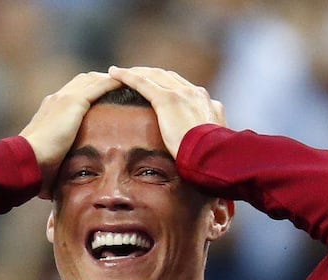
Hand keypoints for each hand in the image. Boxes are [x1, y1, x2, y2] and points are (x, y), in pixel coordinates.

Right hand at [20, 72, 121, 196]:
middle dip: (102, 81)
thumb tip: (52, 192)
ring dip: (111, 79)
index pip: (74, 94)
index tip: (104, 96)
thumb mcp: (49, 163)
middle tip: (122, 84)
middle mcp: (56, 99)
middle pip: (84, 81)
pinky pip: (99, 86)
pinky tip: (129, 84)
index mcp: (50, 110)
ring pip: (93, 80)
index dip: (89, 92)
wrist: (26, 160)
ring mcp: (64, 98)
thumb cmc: (34, 168)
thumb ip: (55, 168)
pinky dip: (113, 83)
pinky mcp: (73, 102)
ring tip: (130, 82)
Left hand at [108, 66, 225, 157]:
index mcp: (207, 104)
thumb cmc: (213, 159)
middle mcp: (195, 93)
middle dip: (151, 75)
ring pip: (154, 75)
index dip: (168, 86)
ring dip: (137, 72)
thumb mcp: (214, 146)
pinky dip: (127, 76)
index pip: (184, 89)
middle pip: (168, 77)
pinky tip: (113, 73)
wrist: (213, 156)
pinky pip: (142, 82)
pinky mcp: (167, 100)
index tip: (157, 88)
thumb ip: (207, 139)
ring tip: (119, 73)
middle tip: (134, 76)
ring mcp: (181, 94)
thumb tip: (205, 147)